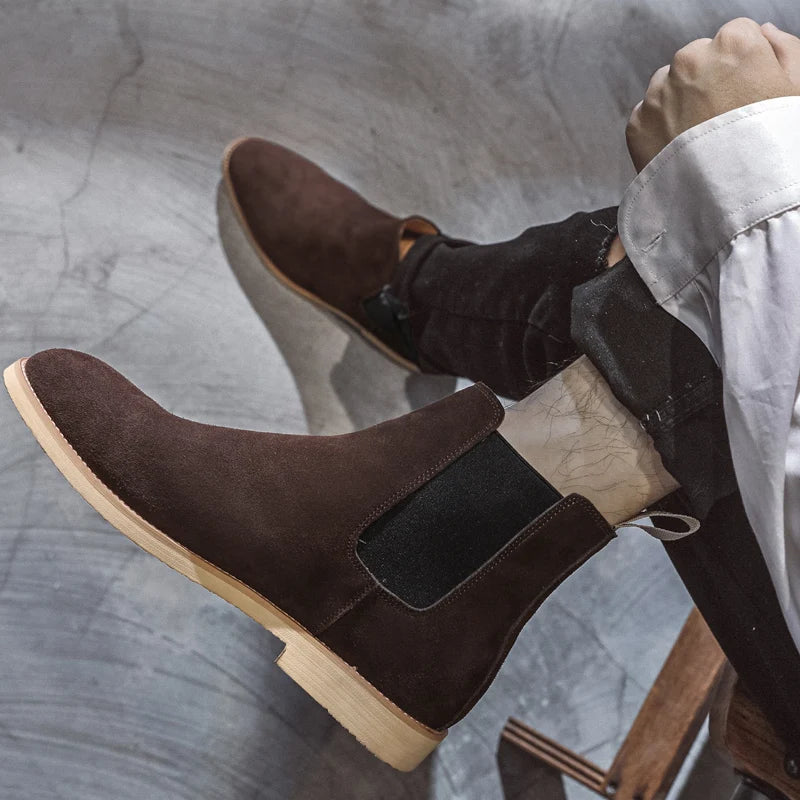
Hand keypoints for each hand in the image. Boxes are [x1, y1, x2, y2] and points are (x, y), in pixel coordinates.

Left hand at [626, 19, 799, 171]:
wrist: (733, 202)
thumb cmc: (772, 147)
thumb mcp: (797, 89)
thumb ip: (784, 49)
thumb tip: (764, 31)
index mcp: (733, 44)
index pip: (735, 37)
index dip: (743, 65)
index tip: (745, 92)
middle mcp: (689, 61)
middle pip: (695, 59)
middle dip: (706, 81)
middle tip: (720, 120)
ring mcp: (658, 94)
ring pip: (666, 85)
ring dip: (678, 102)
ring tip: (698, 138)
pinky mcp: (637, 124)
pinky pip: (646, 116)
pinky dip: (657, 128)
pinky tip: (679, 150)